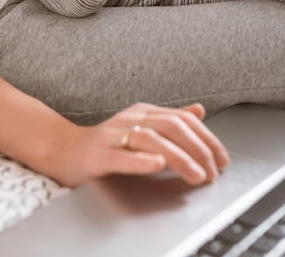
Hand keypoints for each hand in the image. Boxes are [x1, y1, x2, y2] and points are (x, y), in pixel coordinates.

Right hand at [54, 103, 229, 187]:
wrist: (63, 150)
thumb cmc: (106, 143)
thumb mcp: (142, 127)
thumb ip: (170, 120)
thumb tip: (199, 110)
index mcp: (144, 113)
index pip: (183, 120)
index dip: (207, 138)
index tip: (222, 159)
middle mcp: (130, 120)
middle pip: (172, 127)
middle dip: (198, 150)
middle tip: (212, 172)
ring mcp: (113, 136)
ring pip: (151, 140)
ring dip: (178, 158)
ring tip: (196, 175)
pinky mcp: (98, 155)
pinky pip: (121, 156)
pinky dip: (141, 160)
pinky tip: (157, 165)